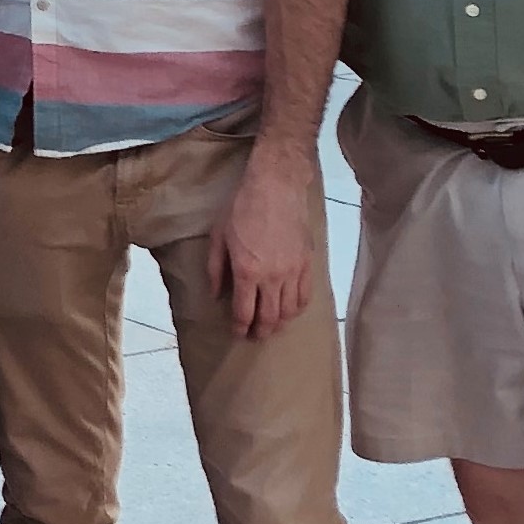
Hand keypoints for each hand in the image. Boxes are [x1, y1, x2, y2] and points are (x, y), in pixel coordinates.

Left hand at [211, 143, 316, 340]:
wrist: (275, 186)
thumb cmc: (241, 207)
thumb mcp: (218, 236)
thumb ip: (215, 269)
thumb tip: (215, 294)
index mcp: (246, 271)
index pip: (244, 311)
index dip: (239, 327)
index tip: (237, 333)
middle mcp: (272, 277)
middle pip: (269, 318)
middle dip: (260, 332)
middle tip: (254, 336)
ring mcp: (293, 271)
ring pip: (289, 311)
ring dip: (279, 324)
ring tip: (271, 327)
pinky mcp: (307, 263)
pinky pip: (305, 296)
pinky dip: (297, 309)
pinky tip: (289, 311)